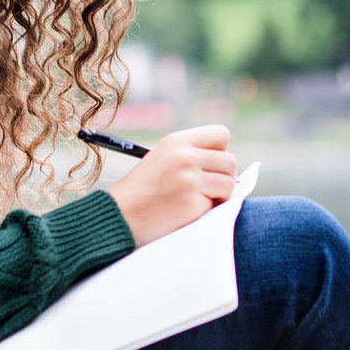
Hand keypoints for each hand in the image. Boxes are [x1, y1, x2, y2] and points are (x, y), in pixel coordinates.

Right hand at [103, 125, 236, 246]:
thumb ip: (191, 154)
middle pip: (230, 161)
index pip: (221, 134)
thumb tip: (227, 164)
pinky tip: (186, 212)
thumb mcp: (162, 158)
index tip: (210, 165)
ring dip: (219, 195)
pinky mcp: (191, 204)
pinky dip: (206, 211)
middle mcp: (185, 157)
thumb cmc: (142, 189)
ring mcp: (189, 181)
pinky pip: (216, 205)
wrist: (119, 216)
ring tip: (200, 200)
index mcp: (177, 141)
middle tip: (211, 188)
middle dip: (225, 176)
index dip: (220, 151)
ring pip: (229, 184)